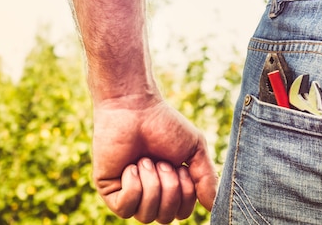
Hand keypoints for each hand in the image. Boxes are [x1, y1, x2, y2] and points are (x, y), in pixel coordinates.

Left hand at [92, 95, 217, 222]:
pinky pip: (125, 209)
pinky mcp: (109, 190)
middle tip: (160, 161)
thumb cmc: (164, 124)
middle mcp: (149, 194)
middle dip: (168, 187)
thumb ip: (206, 178)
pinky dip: (133, 187)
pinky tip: (131, 166)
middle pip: (165, 218)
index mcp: (168, 187)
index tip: (179, 166)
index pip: (181, 213)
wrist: (134, 107)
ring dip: (151, 184)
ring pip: (146, 215)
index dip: (185, 194)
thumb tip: (212, 207)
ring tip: (144, 160)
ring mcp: (128, 193)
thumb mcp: (194, 150)